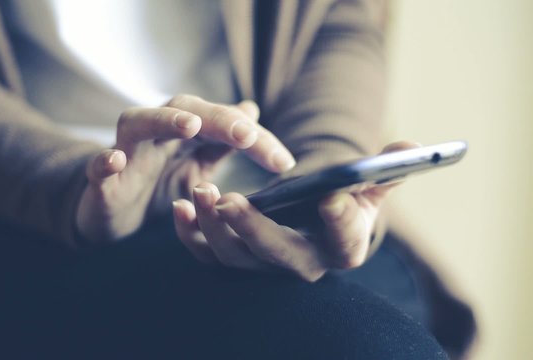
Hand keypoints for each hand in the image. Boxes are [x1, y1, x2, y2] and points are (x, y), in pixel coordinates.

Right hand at [75, 95, 296, 244]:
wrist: (112, 213)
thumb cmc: (157, 185)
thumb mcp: (196, 166)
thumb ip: (222, 142)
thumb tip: (251, 109)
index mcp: (183, 131)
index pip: (223, 124)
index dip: (255, 140)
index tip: (284, 162)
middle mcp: (155, 132)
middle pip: (185, 110)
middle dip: (218, 119)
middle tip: (246, 132)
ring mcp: (126, 152)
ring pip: (139, 122)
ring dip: (164, 120)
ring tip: (190, 125)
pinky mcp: (100, 179)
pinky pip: (97, 165)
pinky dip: (104, 161)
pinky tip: (114, 160)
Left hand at [172, 141, 418, 280]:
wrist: (312, 219)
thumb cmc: (343, 202)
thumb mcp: (368, 186)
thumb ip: (387, 169)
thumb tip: (413, 147)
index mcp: (342, 247)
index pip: (346, 243)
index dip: (343, 223)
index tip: (333, 198)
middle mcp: (302, 265)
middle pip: (280, 257)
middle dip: (255, 231)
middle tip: (232, 201)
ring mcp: (265, 265)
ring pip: (236, 259)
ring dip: (215, 229)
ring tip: (201, 193)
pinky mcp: (235, 258)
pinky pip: (208, 254)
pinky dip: (190, 234)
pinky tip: (180, 206)